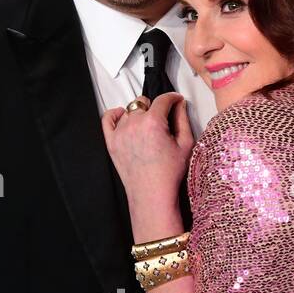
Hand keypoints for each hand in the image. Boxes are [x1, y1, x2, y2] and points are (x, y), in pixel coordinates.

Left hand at [101, 92, 192, 223]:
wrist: (151, 194)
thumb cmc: (168, 174)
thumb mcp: (185, 144)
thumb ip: (183, 119)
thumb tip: (180, 105)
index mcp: (153, 122)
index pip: (163, 99)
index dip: (172, 98)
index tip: (175, 101)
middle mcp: (134, 124)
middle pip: (144, 102)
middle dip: (155, 108)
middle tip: (162, 122)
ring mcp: (120, 133)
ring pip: (129, 111)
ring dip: (138, 114)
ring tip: (147, 128)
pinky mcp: (111, 142)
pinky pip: (108, 119)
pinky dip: (115, 115)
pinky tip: (123, 117)